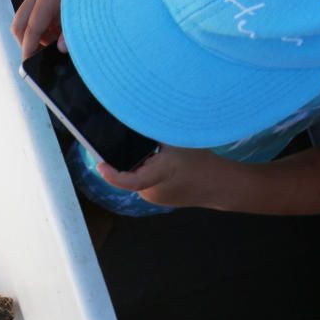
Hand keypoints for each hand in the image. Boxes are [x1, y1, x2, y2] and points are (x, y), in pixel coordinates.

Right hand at [11, 0, 69, 58]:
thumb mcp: (84, 10)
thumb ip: (71, 31)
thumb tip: (60, 49)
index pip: (31, 28)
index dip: (28, 48)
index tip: (28, 62)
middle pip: (19, 25)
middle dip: (25, 43)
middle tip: (36, 56)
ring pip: (25, 21)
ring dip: (34, 36)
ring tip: (50, 44)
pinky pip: (33, 16)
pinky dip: (41, 28)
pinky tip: (55, 33)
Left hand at [97, 145, 217, 207]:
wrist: (219, 185)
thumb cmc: (200, 161)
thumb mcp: (177, 141)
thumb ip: (154, 134)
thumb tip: (134, 120)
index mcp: (157, 178)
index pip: (129, 181)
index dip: (111, 174)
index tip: (100, 165)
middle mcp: (150, 193)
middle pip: (129, 173)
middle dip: (126, 157)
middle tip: (124, 138)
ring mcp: (153, 198)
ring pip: (137, 176)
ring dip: (138, 162)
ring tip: (150, 148)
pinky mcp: (157, 198)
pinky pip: (145, 181)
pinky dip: (146, 169)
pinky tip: (156, 158)